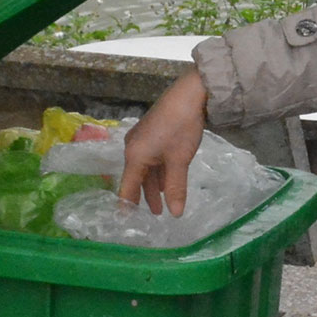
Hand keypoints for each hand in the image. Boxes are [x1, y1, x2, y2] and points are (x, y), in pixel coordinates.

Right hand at [118, 71, 210, 215]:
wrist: (190, 94)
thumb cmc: (181, 128)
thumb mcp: (179, 161)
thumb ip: (176, 188)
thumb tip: (175, 214)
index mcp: (134, 155)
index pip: (127, 188)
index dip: (127, 206)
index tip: (126, 222)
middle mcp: (133, 147)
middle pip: (136, 178)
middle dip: (145, 197)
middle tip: (155, 216)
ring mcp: (142, 139)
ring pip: (146, 169)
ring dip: (155, 186)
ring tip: (163, 204)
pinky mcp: (152, 133)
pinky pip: (152, 159)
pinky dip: (159, 173)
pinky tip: (168, 182)